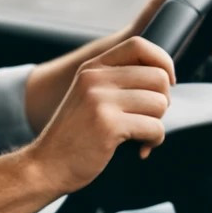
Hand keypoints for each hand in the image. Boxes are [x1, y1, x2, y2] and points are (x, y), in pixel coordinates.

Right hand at [26, 36, 175, 192]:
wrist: (45, 166)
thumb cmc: (73, 137)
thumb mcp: (88, 97)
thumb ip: (116, 83)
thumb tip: (163, 78)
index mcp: (92, 68)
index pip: (139, 45)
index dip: (163, 62)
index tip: (166, 83)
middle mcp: (96, 79)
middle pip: (158, 77)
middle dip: (163, 101)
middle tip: (148, 118)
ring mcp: (100, 101)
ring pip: (160, 103)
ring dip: (157, 123)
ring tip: (141, 135)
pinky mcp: (109, 125)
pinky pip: (155, 128)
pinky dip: (154, 141)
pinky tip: (140, 149)